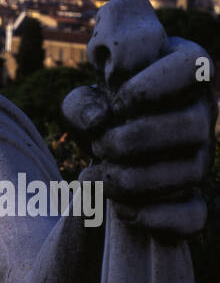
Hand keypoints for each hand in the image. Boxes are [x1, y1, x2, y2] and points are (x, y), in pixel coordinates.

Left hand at [63, 36, 215, 234]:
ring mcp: (200, 158)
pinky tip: (121, 210)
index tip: (114, 94)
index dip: (150, 83)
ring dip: (135, 179)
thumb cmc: (98, 114)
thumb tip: (100, 121)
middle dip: (138, 139)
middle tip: (100, 145)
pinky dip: (155, 217)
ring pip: (192, 171)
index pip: (191, 65)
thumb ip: (83, 102)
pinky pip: (193, 215)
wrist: (104, 152)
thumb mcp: (81, 102)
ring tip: (98, 176)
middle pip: (195, 125)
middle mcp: (200, 114)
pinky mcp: (192, 199)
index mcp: (179, 75)